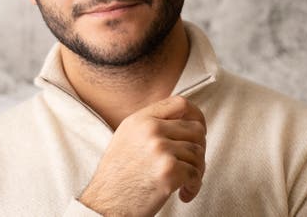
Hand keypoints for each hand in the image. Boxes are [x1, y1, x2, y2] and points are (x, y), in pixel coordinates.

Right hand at [78, 96, 206, 216]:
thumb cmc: (117, 177)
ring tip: (184, 182)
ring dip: (197, 171)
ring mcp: (160, 149)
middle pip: (196, 129)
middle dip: (198, 149)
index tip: (199, 131)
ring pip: (198, 153)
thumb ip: (151, 125)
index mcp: (140, 119)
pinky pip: (196, 174)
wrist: (107, 203)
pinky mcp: (169, 170)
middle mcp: (150, 129)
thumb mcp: (127, 137)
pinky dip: (194, 187)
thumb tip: (184, 121)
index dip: (197, 116)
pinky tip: (182, 194)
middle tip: (191, 165)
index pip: (180, 104)